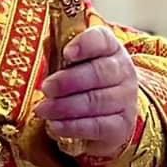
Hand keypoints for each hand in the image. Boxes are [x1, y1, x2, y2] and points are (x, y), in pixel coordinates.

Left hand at [36, 26, 138, 157]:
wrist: (110, 112)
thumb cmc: (84, 80)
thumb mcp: (74, 63)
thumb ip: (58, 53)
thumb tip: (41, 51)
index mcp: (110, 48)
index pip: (102, 40)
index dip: (85, 45)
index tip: (66, 53)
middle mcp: (123, 72)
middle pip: (99, 73)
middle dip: (68, 81)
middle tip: (46, 88)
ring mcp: (126, 99)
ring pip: (96, 101)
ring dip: (65, 106)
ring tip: (43, 109)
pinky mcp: (121, 125)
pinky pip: (97, 126)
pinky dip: (73, 127)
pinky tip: (55, 126)